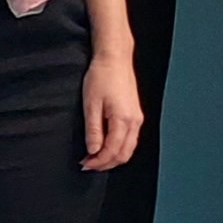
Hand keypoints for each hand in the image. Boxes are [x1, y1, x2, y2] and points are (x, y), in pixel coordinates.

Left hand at [79, 44, 143, 171]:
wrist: (115, 59)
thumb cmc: (102, 76)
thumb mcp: (91, 104)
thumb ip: (93, 130)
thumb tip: (93, 150)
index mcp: (123, 120)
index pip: (112, 151)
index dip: (98, 161)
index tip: (84, 164)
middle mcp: (134, 122)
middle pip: (124, 154)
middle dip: (106, 163)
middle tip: (88, 164)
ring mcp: (137, 118)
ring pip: (129, 149)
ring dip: (113, 157)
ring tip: (95, 157)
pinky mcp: (136, 115)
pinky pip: (130, 139)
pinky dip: (119, 148)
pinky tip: (106, 145)